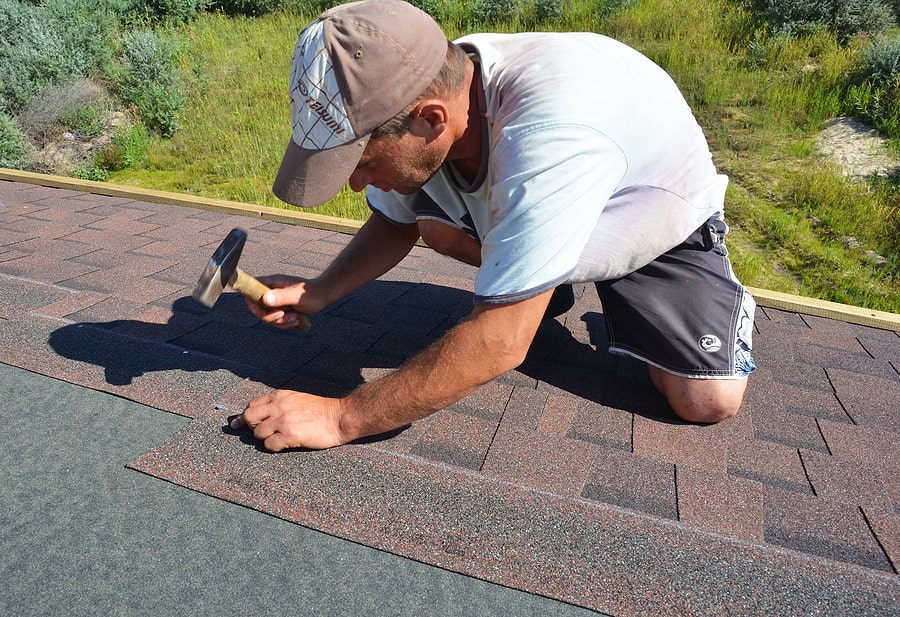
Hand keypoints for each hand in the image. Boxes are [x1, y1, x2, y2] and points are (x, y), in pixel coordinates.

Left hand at [230, 390, 347, 450]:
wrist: (339, 417)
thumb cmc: (321, 410)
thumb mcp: (297, 399)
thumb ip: (279, 404)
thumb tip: (259, 414)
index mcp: (280, 396)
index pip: (252, 405)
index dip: (245, 416)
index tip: (239, 424)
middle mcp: (278, 406)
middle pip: (249, 418)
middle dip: (251, 427)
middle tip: (261, 432)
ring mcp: (283, 421)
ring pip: (258, 433)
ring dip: (266, 438)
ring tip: (281, 437)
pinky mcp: (289, 435)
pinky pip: (269, 445)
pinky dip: (274, 447)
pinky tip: (286, 443)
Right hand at [244, 275, 323, 329]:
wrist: (322, 295)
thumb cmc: (311, 292)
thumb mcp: (297, 295)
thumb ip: (282, 297)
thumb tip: (265, 299)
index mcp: (272, 283)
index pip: (251, 290)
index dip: (252, 302)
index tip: (264, 310)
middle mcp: (271, 291)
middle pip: (257, 307)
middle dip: (269, 317)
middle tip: (283, 316)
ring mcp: (275, 300)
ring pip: (266, 316)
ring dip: (279, 322)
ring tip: (294, 317)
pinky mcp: (280, 308)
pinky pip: (275, 320)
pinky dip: (284, 323)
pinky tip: (295, 319)